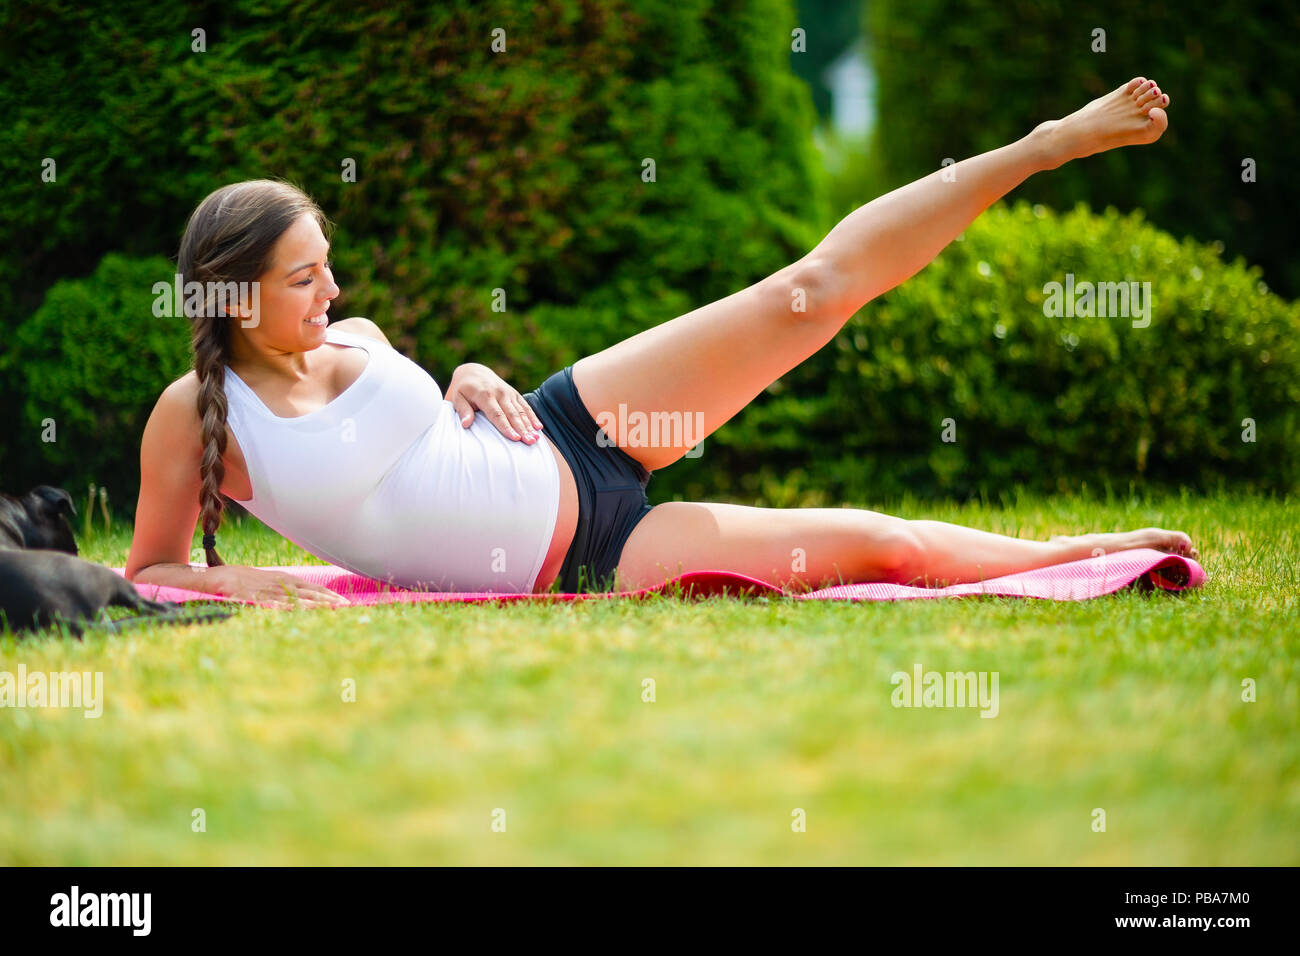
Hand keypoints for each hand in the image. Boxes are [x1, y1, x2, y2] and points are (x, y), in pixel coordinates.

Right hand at [207, 566, 350, 609]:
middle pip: (308, 592)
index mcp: (282, 580)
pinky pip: (272, 603)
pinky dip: (287, 608)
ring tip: (333, 610)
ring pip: (295, 598)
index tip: (344, 601)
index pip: (311, 587)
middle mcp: (278, 584)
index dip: (328, 594)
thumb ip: (283, 589)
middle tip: (347, 606)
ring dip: (314, 604)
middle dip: (328, 599)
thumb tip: (303, 598)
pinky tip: (300, 613)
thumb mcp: (266, 581)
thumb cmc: (242, 581)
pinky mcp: (252, 597)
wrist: (215, 578)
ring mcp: (266, 590)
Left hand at [446, 363, 544, 443]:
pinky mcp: (514, 393)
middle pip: (512, 414)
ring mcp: (508, 392)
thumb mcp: (457, 398)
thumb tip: (465, 425)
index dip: (506, 427)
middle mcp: (499, 393)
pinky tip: (539, 427)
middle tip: (530, 442)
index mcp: (485, 395)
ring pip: (521, 411)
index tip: (514, 438)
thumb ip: (463, 411)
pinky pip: (525, 406)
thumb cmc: (463, 389)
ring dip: (529, 425)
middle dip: (522, 429)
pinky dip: (532, 416)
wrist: (473, 371)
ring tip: (536, 438)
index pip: (497, 414)